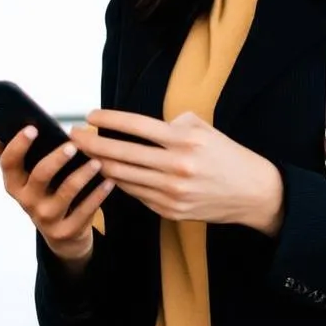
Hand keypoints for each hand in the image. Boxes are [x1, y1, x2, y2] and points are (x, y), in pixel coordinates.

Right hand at [0, 126, 113, 264]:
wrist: (61, 234)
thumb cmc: (43, 192)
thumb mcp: (25, 175)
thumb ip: (9, 150)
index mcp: (14, 183)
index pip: (9, 163)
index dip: (18, 145)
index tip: (33, 128)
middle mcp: (27, 201)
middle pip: (39, 176)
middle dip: (56, 159)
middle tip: (72, 145)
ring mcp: (46, 217)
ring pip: (66, 192)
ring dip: (82, 174)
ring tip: (97, 161)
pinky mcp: (65, 231)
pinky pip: (84, 210)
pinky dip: (98, 194)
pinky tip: (109, 181)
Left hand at [69, 110, 284, 235]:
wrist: (252, 193)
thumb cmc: (226, 155)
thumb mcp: (204, 129)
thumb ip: (173, 124)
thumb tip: (142, 126)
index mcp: (183, 141)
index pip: (136, 126)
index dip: (109, 120)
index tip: (90, 115)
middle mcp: (175, 166)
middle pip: (120, 154)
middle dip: (91, 144)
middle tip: (73, 136)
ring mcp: (171, 192)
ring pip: (122, 176)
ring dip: (99, 164)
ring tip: (84, 155)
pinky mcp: (169, 210)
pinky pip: (135, 193)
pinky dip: (119, 182)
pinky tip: (108, 173)